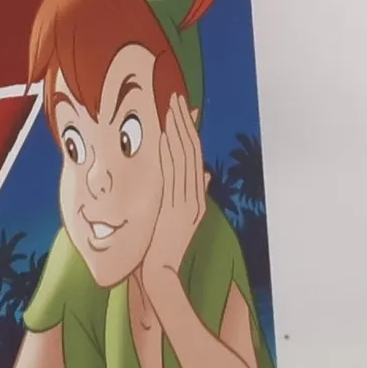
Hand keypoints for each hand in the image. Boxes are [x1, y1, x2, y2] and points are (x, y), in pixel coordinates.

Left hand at [146, 93, 208, 283]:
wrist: (161, 271)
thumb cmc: (163, 247)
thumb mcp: (182, 219)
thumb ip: (193, 195)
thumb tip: (205, 174)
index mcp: (196, 199)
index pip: (194, 157)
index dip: (190, 131)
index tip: (186, 109)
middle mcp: (194, 197)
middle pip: (191, 152)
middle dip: (184, 122)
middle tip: (177, 96)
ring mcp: (186, 202)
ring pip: (184, 158)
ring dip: (177, 130)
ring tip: (171, 105)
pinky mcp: (175, 207)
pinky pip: (173, 173)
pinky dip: (171, 151)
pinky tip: (165, 134)